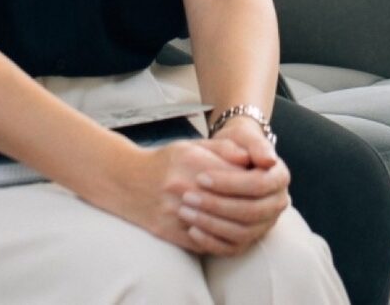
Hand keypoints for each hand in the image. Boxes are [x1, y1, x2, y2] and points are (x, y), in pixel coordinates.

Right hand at [97, 139, 251, 252]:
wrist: (126, 182)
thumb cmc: (165, 162)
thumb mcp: (194, 146)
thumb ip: (224, 149)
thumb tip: (250, 159)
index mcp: (192, 163)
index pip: (237, 176)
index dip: (254, 182)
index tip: (262, 184)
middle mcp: (184, 188)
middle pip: (232, 205)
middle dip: (252, 206)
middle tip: (263, 206)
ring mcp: (176, 213)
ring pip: (221, 228)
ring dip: (240, 226)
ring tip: (252, 222)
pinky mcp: (171, 232)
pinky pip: (204, 243)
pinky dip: (221, 240)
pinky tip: (231, 234)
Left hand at [178, 117, 290, 254]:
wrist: (233, 158)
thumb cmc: (237, 144)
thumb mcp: (243, 136)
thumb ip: (255, 144)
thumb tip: (268, 160)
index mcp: (280, 177)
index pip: (258, 184)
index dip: (229, 183)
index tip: (200, 177)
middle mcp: (278, 203)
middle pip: (251, 211)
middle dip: (217, 205)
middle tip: (188, 197)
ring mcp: (266, 223)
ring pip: (243, 232)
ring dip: (212, 224)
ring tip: (185, 212)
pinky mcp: (251, 239)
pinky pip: (234, 248)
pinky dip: (212, 242)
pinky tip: (192, 231)